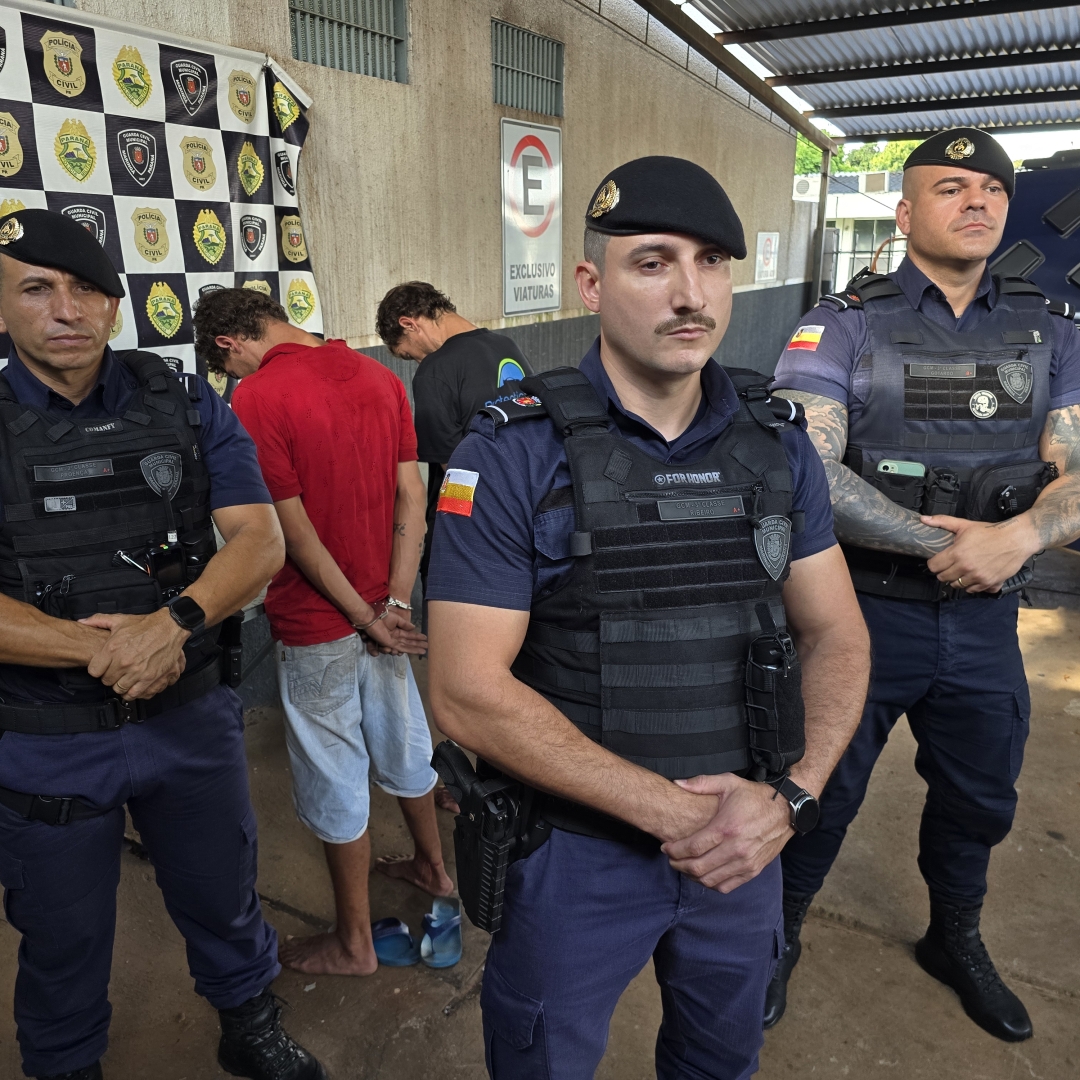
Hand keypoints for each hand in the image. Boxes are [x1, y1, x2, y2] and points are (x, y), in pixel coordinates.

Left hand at [81, 610, 188, 699]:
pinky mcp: (150, 678)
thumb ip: (98, 621)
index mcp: (112, 649)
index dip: (98, 669)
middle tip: (117, 671)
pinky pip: (135, 693)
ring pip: (120, 689)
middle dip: (110, 677)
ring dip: (122, 685)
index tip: (104, 666)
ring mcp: (137, 672)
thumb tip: (81, 622)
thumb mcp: (120, 620)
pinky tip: (135, 685)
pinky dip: (133, 691)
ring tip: (126, 678)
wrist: (169, 627)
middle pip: (106, 681)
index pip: (94, 672)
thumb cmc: (145, 625)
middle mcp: (123, 662)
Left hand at [361, 608, 426, 655]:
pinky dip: (409, 649)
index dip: (417, 637)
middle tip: (427, 647)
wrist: (374, 617)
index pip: (409, 635)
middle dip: (418, 645)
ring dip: (415, 649)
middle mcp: (395, 637)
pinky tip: (416, 650)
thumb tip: (414, 627)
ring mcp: (392, 641)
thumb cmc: (383, 616)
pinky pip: (401, 648)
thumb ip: (405, 624)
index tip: (425, 638)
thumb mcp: (397, 619)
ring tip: (423, 650)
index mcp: (396, 631)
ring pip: (406, 647)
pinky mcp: (389, 643)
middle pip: (408, 642)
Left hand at [661, 774, 791, 892]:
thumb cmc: (755, 796)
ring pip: (711, 880)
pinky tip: (704, 874)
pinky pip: (727, 886)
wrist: (786, 810)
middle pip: (698, 868)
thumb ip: (701, 783)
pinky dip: (711, 884)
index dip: (674, 850)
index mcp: (726, 828)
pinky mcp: (753, 870)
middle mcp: (736, 849)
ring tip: (684, 866)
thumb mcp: (728, 782)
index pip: (693, 847)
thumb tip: (677, 783)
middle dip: (678, 865)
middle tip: (671, 859)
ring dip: (692, 877)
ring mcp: (746, 862)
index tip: (665, 847)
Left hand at [921, 514, 1038, 592]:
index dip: (934, 563)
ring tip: (963, 570)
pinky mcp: (990, 584)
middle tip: (950, 565)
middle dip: (944, 571)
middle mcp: (966, 568)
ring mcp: (978, 578)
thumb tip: (923, 519)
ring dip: (957, 579)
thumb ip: (943, 522)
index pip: (934, 567)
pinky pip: (974, 590)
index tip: (938, 560)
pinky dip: (973, 585)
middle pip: (943, 578)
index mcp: (957, 554)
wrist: (1017, 539)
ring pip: (957, 586)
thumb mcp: (965, 525)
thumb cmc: (990, 532)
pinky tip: (975, 576)